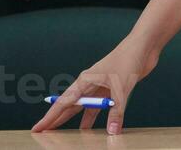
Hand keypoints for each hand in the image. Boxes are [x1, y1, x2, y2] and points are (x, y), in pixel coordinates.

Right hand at [31, 36, 157, 134]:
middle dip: (57, 120)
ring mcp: (100, 86)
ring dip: (75, 121)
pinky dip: (94, 117)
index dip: (49, 117)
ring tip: (64, 135)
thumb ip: (117, 112)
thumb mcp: (122, 88)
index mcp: (84, 81)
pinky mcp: (112, 88)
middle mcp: (89, 84)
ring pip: (83, 107)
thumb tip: (112, 132)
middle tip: (44, 133)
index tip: (36, 128)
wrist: (144, 46)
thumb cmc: (128, 59)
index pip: (63, 103)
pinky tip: (88, 128)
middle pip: (69, 106)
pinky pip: (99, 107)